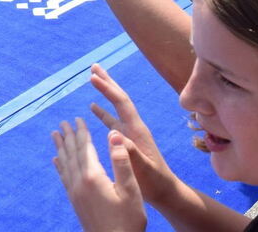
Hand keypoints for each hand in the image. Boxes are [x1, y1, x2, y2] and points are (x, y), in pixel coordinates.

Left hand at [52, 117, 146, 231]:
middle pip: (72, 154)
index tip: (77, 118)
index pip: (84, 147)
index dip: (81, 132)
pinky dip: (60, 166)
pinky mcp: (75, 202)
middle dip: (68, 136)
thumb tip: (113, 134)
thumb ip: (121, 161)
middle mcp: (79, 183)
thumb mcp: (130, 190)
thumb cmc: (128, 221)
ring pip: (65, 164)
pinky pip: (64, 178)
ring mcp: (75, 194)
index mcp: (93, 177)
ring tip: (55, 135)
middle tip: (62, 122)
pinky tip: (56, 161)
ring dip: (61, 148)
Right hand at [87, 64, 178, 206]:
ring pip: (115, 107)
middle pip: (120, 98)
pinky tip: (93, 107)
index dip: (107, 89)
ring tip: (94, 78)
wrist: (165, 191)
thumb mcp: (143, 168)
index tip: (92, 77)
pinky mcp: (127, 141)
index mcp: (137, 130)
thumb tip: (114, 133)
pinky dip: (102, 112)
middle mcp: (134, 127)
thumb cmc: (154, 183)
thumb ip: (130, 151)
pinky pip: (112, 121)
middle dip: (108, 82)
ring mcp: (130, 133)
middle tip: (94, 66)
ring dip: (105, 92)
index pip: (121, 103)